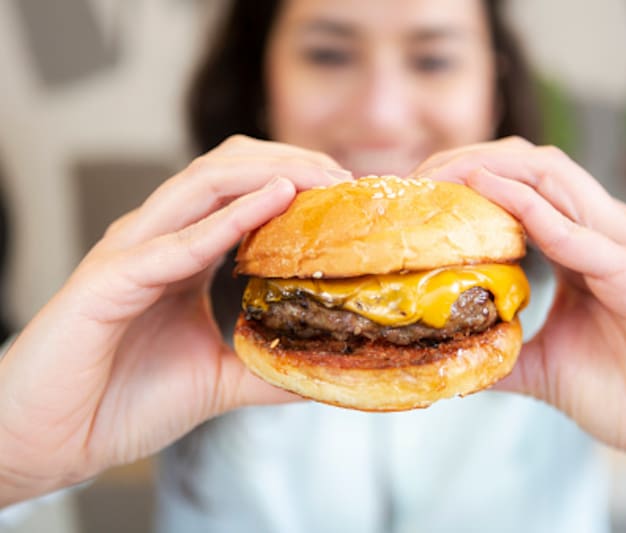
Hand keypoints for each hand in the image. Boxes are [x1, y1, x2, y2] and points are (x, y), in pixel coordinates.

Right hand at [0, 136, 350, 504]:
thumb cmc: (121, 400)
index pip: (243, 189)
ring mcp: (131, 251)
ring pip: (203, 183)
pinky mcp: (109, 280)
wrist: (54, 440)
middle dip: (293, 162)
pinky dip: (226, 220)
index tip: (352, 196)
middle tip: (347, 182)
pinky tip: (272, 204)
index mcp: (180, 251)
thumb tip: (323, 369)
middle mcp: (156, 237)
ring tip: (323, 181)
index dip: (299, 180)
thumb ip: (266, 366)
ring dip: (269, 174)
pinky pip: (174, 241)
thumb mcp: (217, 378)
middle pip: (229, 168)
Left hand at [417, 138, 625, 506]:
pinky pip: (585, 236)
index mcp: (582, 244)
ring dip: (493, 173)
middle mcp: (603, 232)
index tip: (411, 199)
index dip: (463, 181)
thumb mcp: (545, 366)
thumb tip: (447, 352)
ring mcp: (625, 248)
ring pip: (556, 180)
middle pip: (530, 166)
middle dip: (467, 162)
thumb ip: (500, 350)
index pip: (518, 186)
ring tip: (440, 181)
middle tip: (413, 183)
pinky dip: (539, 214)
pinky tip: (498, 203)